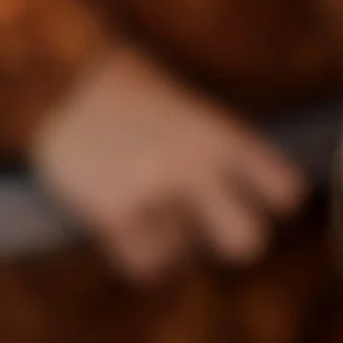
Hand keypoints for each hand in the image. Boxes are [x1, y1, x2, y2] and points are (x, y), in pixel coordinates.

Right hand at [28, 46, 306, 282]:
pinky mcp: (110, 213)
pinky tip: (128, 228)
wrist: (57, 76)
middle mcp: (194, 167)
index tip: (258, 194)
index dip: (275, 200)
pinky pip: (145, 266)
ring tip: (151, 209)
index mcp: (222, 135)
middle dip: (232, 238)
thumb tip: (247, 196)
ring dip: (173, 241)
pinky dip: (139, 255)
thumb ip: (220, 148)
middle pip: (248, 242)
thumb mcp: (188, 104)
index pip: (285, 191)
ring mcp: (152, 193)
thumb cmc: (126, 86)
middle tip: (211, 222)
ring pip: (187, 255)